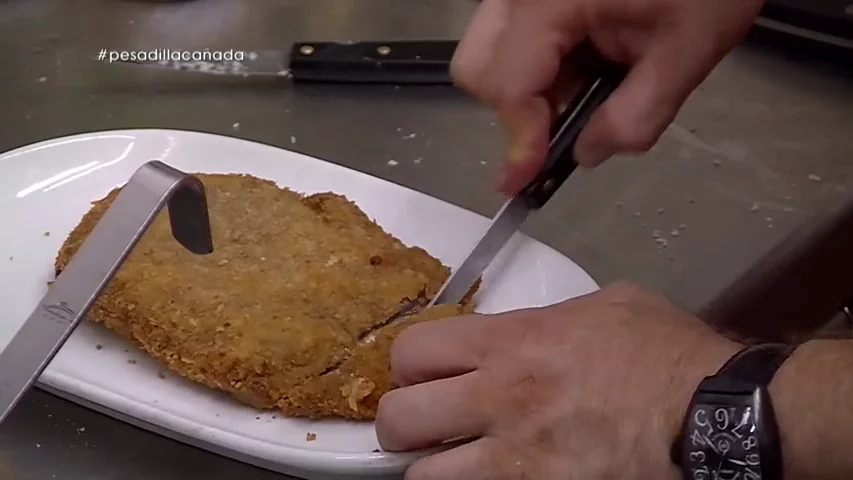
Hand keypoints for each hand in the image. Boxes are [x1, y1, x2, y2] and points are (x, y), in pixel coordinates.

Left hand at [375, 282, 740, 478]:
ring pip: (424, 478)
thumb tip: (521, 333)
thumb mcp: (605, 307)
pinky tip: (494, 478)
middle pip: (400, 419)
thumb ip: (547, 317)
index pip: (414, 350)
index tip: (421, 375)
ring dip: (433, 469)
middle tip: (424, 426)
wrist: (714, 417)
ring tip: (454, 463)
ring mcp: (516, 459)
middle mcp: (501, 399)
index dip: (408, 365)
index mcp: (513, 342)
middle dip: (403, 424)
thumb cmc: (667, 356)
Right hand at [451, 0, 763, 193]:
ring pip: (486, 51)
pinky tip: (579, 63)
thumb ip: (637, 116)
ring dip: (523, 88)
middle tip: (559, 127)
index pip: (509, 83)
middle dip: (512, 111)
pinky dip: (532, 65)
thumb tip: (587, 152)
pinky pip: (506, 35)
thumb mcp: (688, 52)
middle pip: (477, 66)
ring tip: (582, 88)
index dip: (520, 139)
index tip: (528, 178)